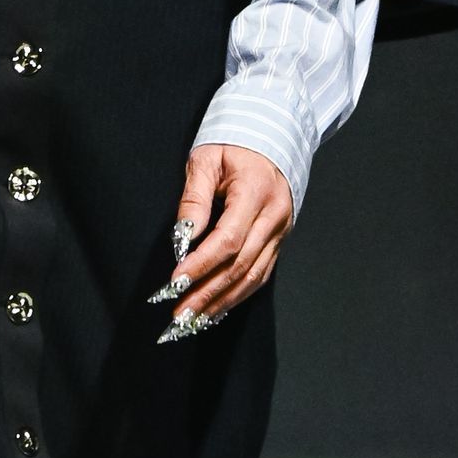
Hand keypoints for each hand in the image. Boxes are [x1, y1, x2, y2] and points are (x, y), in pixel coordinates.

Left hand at [163, 143, 293, 326]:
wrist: (272, 137)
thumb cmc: (235, 145)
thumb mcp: (206, 160)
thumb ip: (194, 199)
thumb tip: (184, 236)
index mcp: (256, 192)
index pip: (228, 239)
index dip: (201, 264)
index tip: (176, 282)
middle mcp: (275, 216)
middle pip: (240, 265)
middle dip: (208, 293)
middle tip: (181, 314)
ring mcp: (282, 230)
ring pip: (253, 275)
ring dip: (223, 301)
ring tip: (195, 320)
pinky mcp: (280, 239)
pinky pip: (261, 273)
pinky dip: (238, 294)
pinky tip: (218, 307)